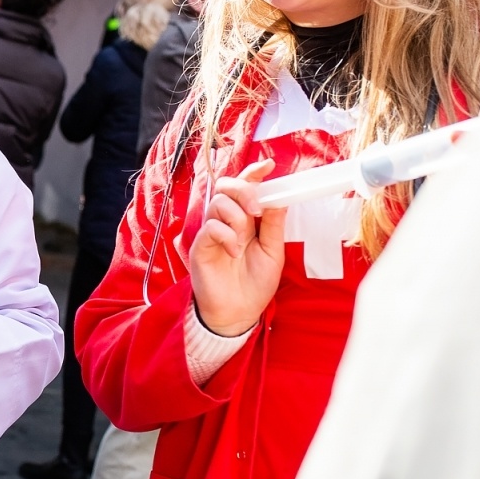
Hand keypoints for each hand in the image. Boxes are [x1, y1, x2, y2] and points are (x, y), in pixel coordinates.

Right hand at [188, 158, 285, 336]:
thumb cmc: (255, 284)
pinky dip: (225, 236)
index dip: (254, 173)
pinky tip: (234, 252)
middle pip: (225, 186)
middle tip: (256, 209)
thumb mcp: (273, 253)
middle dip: (243, 189)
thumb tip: (280, 199)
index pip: (246, 188)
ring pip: (217, 204)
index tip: (269, 165)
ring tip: (244, 239)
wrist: (238, 313)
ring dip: (235, 216)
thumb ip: (274, 226)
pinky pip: (210, 228)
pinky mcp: (199, 247)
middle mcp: (227, 222)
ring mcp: (211, 233)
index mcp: (246, 220)